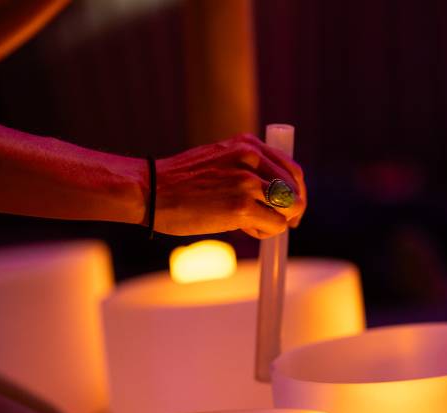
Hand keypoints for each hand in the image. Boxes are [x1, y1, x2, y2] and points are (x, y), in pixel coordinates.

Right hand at [154, 133, 306, 238]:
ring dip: (274, 223)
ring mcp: (247, 182)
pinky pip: (274, 225)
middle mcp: (251, 159)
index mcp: (247, 145)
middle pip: (295, 191)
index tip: (290, 208)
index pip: (291, 169)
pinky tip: (245, 229)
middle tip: (280, 224)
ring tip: (252, 225)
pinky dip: (265, 232)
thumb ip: (245, 168)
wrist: (150, 190)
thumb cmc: (179, 182)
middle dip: (292, 211)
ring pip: (288, 210)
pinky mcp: (240, 207)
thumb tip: (271, 193)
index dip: (296, 192)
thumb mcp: (218, 160)